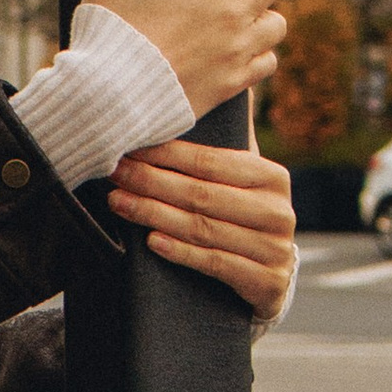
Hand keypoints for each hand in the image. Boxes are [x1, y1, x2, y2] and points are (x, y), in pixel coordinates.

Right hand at [76, 0, 286, 119]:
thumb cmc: (109, 27)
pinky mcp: (233, 82)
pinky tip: (238, 52)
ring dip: (262, 18)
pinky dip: (258, 55)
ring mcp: (236, 48)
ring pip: (277, 23)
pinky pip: (268, 62)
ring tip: (241, 18)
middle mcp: (232, 10)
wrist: (110, 94)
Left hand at [107, 124, 297, 323]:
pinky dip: (180, 251)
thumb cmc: (243, 222)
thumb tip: (170, 111)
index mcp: (271, 176)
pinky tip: (152, 242)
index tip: (128, 149)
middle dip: (151, 183)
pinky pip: (214, 262)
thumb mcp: (240, 188)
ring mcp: (273, 246)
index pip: (210, 162)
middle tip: (115, 175)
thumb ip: (216, 161)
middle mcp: (276, 210)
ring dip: (154, 215)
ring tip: (119, 204)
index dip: (165, 155)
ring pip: (203, 228)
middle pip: (202, 195)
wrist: (272, 277)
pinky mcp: (266, 280)